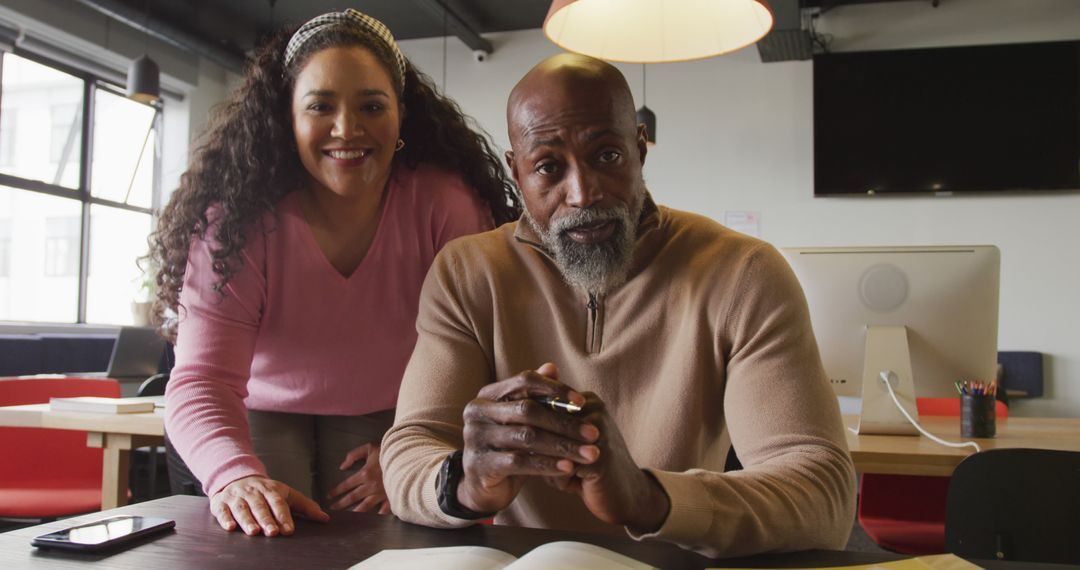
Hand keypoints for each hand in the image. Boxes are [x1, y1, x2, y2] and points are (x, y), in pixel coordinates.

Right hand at [210, 475, 328, 535]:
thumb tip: (325, 518)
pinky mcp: (220, 502)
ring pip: (242, 508)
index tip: (289, 530)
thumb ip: (306, 506)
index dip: (284, 516)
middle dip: (267, 519)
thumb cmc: (266, 491)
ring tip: (254, 532)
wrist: (236, 476)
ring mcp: (236, 497)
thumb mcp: (287, 494)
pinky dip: (225, 518)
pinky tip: (230, 528)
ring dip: (247, 520)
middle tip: (273, 533)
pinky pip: (222, 510)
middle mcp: (253, 492)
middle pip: (261, 506)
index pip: (279, 503)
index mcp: (271, 490)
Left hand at [327, 443, 390, 513]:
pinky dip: (380, 514)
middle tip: (333, 508)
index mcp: (364, 474)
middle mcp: (371, 486)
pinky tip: (375, 517)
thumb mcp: (369, 447)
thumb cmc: (388, 450)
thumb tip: (342, 466)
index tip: (329, 495)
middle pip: (353, 497)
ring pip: (366, 506)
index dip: (336, 490)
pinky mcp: (392, 495)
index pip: (346, 485)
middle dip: (341, 503)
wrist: (407, 455)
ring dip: (356, 512)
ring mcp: (382, 492)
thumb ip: (353, 455)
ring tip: (348, 517)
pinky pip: (385, 508)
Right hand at [457, 362, 597, 513]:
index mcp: (487, 395)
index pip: (524, 381)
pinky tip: (568, 468)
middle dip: (565, 422)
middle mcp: (477, 412)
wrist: (481, 486)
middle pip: (528, 410)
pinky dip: (547, 464)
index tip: (582, 401)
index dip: (554, 388)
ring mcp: (475, 438)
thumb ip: (533, 395)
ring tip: (588, 454)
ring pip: (527, 437)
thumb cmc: (506, 446)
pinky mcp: (480, 464)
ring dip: (562, 446)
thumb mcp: (519, 420)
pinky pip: (520, 462)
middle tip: (593, 433)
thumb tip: (552, 367)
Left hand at [553, 392, 670, 532]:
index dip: (540, 436)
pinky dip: (562, 482)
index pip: (541, 409)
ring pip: (549, 449)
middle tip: (565, 466)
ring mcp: (599, 432)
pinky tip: (580, 484)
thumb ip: (546, 425)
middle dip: (545, 453)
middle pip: (543, 429)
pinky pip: (560, 468)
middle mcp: (594, 409)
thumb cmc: (589, 467)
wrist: (625, 495)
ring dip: (554, 468)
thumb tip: (514, 418)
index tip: (554, 450)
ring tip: (572, 474)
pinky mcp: (599, 457)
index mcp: (586, 400)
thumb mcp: (568, 440)